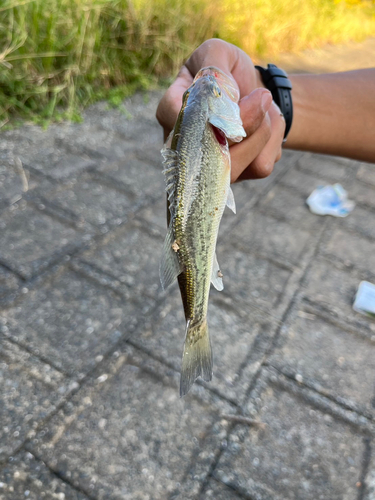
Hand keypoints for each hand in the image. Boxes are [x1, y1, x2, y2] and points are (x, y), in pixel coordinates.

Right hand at [156, 39, 285, 181]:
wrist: (253, 93)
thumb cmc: (228, 72)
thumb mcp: (218, 53)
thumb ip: (214, 67)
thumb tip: (224, 100)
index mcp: (170, 111)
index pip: (173, 117)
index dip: (204, 112)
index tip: (233, 95)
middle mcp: (182, 147)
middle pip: (208, 152)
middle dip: (245, 122)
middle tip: (262, 96)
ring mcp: (207, 167)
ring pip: (237, 165)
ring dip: (262, 130)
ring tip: (263, 105)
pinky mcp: (236, 177)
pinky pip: (260, 166)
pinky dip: (273, 141)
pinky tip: (267, 125)